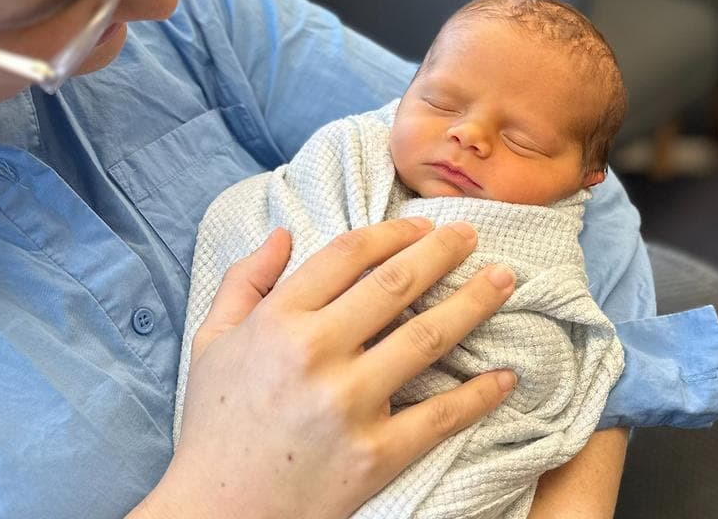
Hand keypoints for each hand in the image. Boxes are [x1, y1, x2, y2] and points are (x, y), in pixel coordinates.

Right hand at [140, 219, 516, 518]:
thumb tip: (283, 234)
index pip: (348, 255)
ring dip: (474, 302)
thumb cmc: (215, 426)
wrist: (217, 510)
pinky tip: (506, 375)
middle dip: (443, 252)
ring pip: (428, 337)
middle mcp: (315, 353)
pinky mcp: (375, 454)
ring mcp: (349, 404)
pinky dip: (480, 393)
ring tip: (503, 280)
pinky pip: (441, 415)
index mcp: (277, 321)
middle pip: (396, 284)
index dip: (393, 233)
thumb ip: (245, 282)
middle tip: (472, 236)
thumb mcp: (212, 341)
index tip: (422, 227)